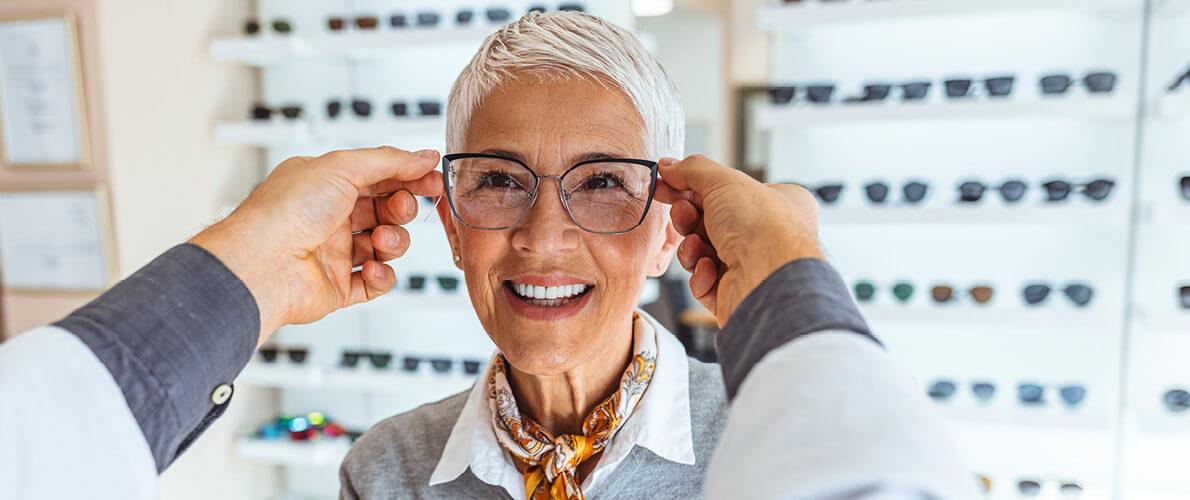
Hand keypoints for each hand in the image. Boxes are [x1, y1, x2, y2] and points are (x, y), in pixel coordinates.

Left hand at [189, 146, 442, 344]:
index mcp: (326, 184)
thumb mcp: (341, 167)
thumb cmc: (285, 212)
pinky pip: (375, 281)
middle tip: (401, 208)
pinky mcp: (338, 286)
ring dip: (393, 242)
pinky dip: (381, 275)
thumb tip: (423, 156)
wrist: (261, 264)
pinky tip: (371, 267)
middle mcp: (329, 217)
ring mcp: (334, 253)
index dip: (408, 177)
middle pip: (385, 210)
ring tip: (380, 240)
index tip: (433, 179)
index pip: (378, 176)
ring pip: (385, 245)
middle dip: (401, 209)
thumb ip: (389, 161)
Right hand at [655, 155, 823, 326]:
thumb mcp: (725, 181)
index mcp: (775, 205)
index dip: (692, 187)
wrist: (769, 281)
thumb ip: (693, 171)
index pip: (726, 192)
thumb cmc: (764, 229)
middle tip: (680, 213)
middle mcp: (766, 237)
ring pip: (703, 253)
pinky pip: (705, 282)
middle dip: (689, 218)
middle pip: (710, 222)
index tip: (665, 183)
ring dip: (692, 248)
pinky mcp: (735, 295)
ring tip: (696, 244)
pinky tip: (709, 270)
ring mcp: (751, 268)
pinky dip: (701, 275)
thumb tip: (669, 166)